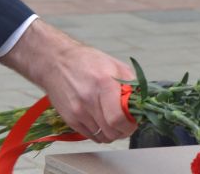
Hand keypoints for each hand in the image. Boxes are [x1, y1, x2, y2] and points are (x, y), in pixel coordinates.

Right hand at [0, 19, 136, 143]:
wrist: (56, 62)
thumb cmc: (88, 62)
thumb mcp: (116, 66)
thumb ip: (131, 85)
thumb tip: (143, 103)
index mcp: (104, 84)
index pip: (118, 118)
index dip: (130, 125)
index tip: (135, 121)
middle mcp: (89, 100)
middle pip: (111, 132)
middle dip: (123, 131)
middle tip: (127, 123)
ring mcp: (77, 112)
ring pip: (101, 137)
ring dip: (112, 133)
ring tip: (115, 121)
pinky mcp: (69, 119)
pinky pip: (89, 136)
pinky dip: (99, 132)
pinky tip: (102, 121)